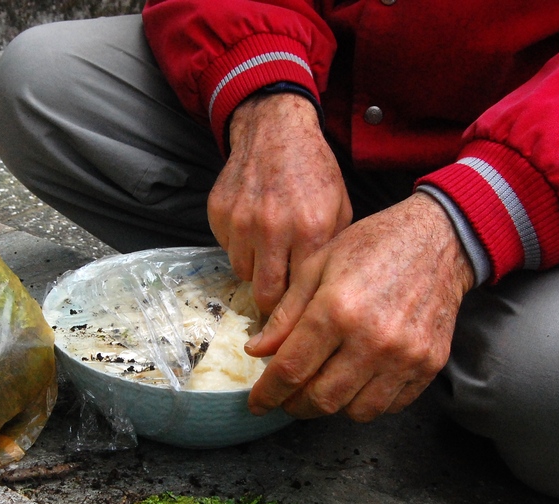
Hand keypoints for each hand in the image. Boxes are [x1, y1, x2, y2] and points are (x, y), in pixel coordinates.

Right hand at [208, 93, 351, 314]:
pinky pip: (226, 247)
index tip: (296, 318)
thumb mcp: (340, 209)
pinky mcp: (218, 213)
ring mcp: (241, 220)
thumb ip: (330, 253)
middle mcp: (272, 228)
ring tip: (268, 249)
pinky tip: (252, 225)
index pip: (299, 293)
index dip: (296, 310)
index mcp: (310, 230)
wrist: (276, 130)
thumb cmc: (314, 172)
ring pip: (242, 272)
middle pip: (264, 295)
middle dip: (271, 301)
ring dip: (255, 268)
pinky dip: (239, 245)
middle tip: (278, 294)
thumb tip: (318, 297)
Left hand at [245, 192, 474, 420]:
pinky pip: (390, 405)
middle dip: (296, 405)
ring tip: (323, 385)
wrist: (439, 240)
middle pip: (322, 400)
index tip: (257, 403)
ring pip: (356, 412)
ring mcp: (404, 357)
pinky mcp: (428, 365)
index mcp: (337, 310)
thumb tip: (257, 351)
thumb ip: (286, 313)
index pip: (291, 370)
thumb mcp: (317, 265)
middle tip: (287, 396)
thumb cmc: (373, 246)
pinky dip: (367, 401)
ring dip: (333, 406)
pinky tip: (357, 380)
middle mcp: (372, 340)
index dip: (267, 394)